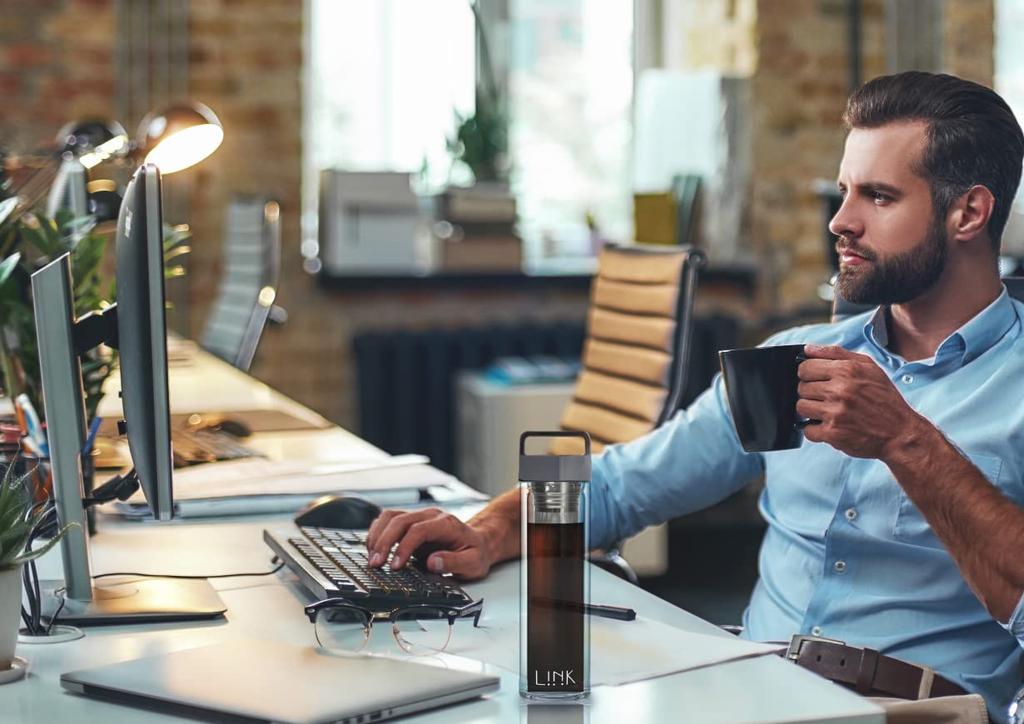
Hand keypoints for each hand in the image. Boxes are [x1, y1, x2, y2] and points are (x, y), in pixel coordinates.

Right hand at [365, 507, 495, 579]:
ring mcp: (419, 517)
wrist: (478, 542)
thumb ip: (454, 562)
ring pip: (390, 516)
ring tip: (372, 558)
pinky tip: (374, 549)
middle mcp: (430, 516)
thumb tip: (433, 563)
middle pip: (399, 520)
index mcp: (446, 523)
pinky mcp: (411, 523)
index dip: (403, 547)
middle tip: (376, 564)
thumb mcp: (473, 563)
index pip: (418, 530)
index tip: (395, 566)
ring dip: (377, 536)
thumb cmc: (475, 552)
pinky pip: (388, 520)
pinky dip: (378, 533)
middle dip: (384, 542)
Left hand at [796, 344, 929, 459]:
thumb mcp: (869, 367)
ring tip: (829, 412)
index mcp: (847, 370)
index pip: (805, 367)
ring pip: (801, 407)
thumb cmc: (885, 399)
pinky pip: (807, 429)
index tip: (817, 380)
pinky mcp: (833, 433)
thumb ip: (836, 353)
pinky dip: (816, 430)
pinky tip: (830, 426)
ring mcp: (835, 412)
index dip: (808, 374)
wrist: (901, 432)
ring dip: (812, 411)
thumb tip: (807, 349)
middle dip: (812, 393)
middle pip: (802, 388)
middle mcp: (840, 390)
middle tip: (828, 398)